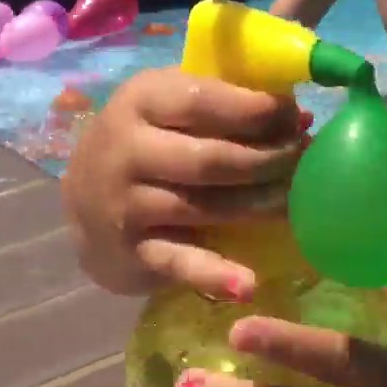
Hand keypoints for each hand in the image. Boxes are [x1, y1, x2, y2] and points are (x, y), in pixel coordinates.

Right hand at [63, 67, 310, 299]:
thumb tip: (300, 117)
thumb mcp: (173, 109)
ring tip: (296, 202)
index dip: (258, 111)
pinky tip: (245, 286)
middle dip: (269, 161)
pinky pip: (179, 262)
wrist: (83, 203)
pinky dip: (212, 275)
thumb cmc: (149, 142)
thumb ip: (228, 104)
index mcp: (142, 100)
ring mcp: (127, 203)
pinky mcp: (133, 250)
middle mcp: (128, 149)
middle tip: (303, 162)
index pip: (205, 101)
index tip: (296, 118)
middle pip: (213, 159)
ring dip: (261, 206)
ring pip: (207, 207)